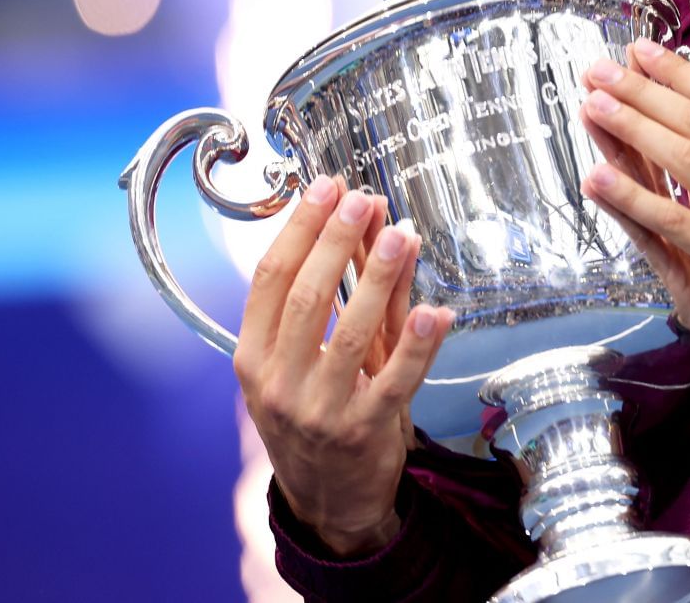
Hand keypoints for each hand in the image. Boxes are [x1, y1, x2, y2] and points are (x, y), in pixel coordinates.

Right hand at [234, 175, 453, 556]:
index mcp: (253, 357)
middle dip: (336, 241)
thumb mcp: (308, 357)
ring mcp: (320, 410)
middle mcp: (278, 382)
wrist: (328, 501)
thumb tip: (367, 222)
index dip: (299, 229)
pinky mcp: (364, 432)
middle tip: (362, 199)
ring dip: (378, 279)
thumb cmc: (316, 413)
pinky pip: (396, 381)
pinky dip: (419, 344)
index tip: (325, 188)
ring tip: (401, 235)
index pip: (270, 279)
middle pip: (306, 297)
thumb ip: (339, 293)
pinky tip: (436, 310)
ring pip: (350, 333)